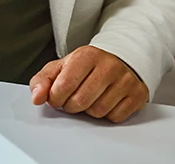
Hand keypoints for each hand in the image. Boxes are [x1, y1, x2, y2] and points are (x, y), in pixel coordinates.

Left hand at [29, 45, 148, 122]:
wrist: (120, 60)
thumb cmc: (86, 66)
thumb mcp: (60, 67)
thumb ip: (42, 81)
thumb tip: (37, 98)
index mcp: (86, 56)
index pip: (64, 85)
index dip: (55, 98)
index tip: (56, 97)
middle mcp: (109, 66)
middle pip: (81, 101)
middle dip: (71, 105)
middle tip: (72, 99)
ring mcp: (126, 80)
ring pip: (98, 112)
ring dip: (89, 111)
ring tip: (89, 98)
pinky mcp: (138, 95)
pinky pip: (115, 117)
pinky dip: (106, 114)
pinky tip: (105, 101)